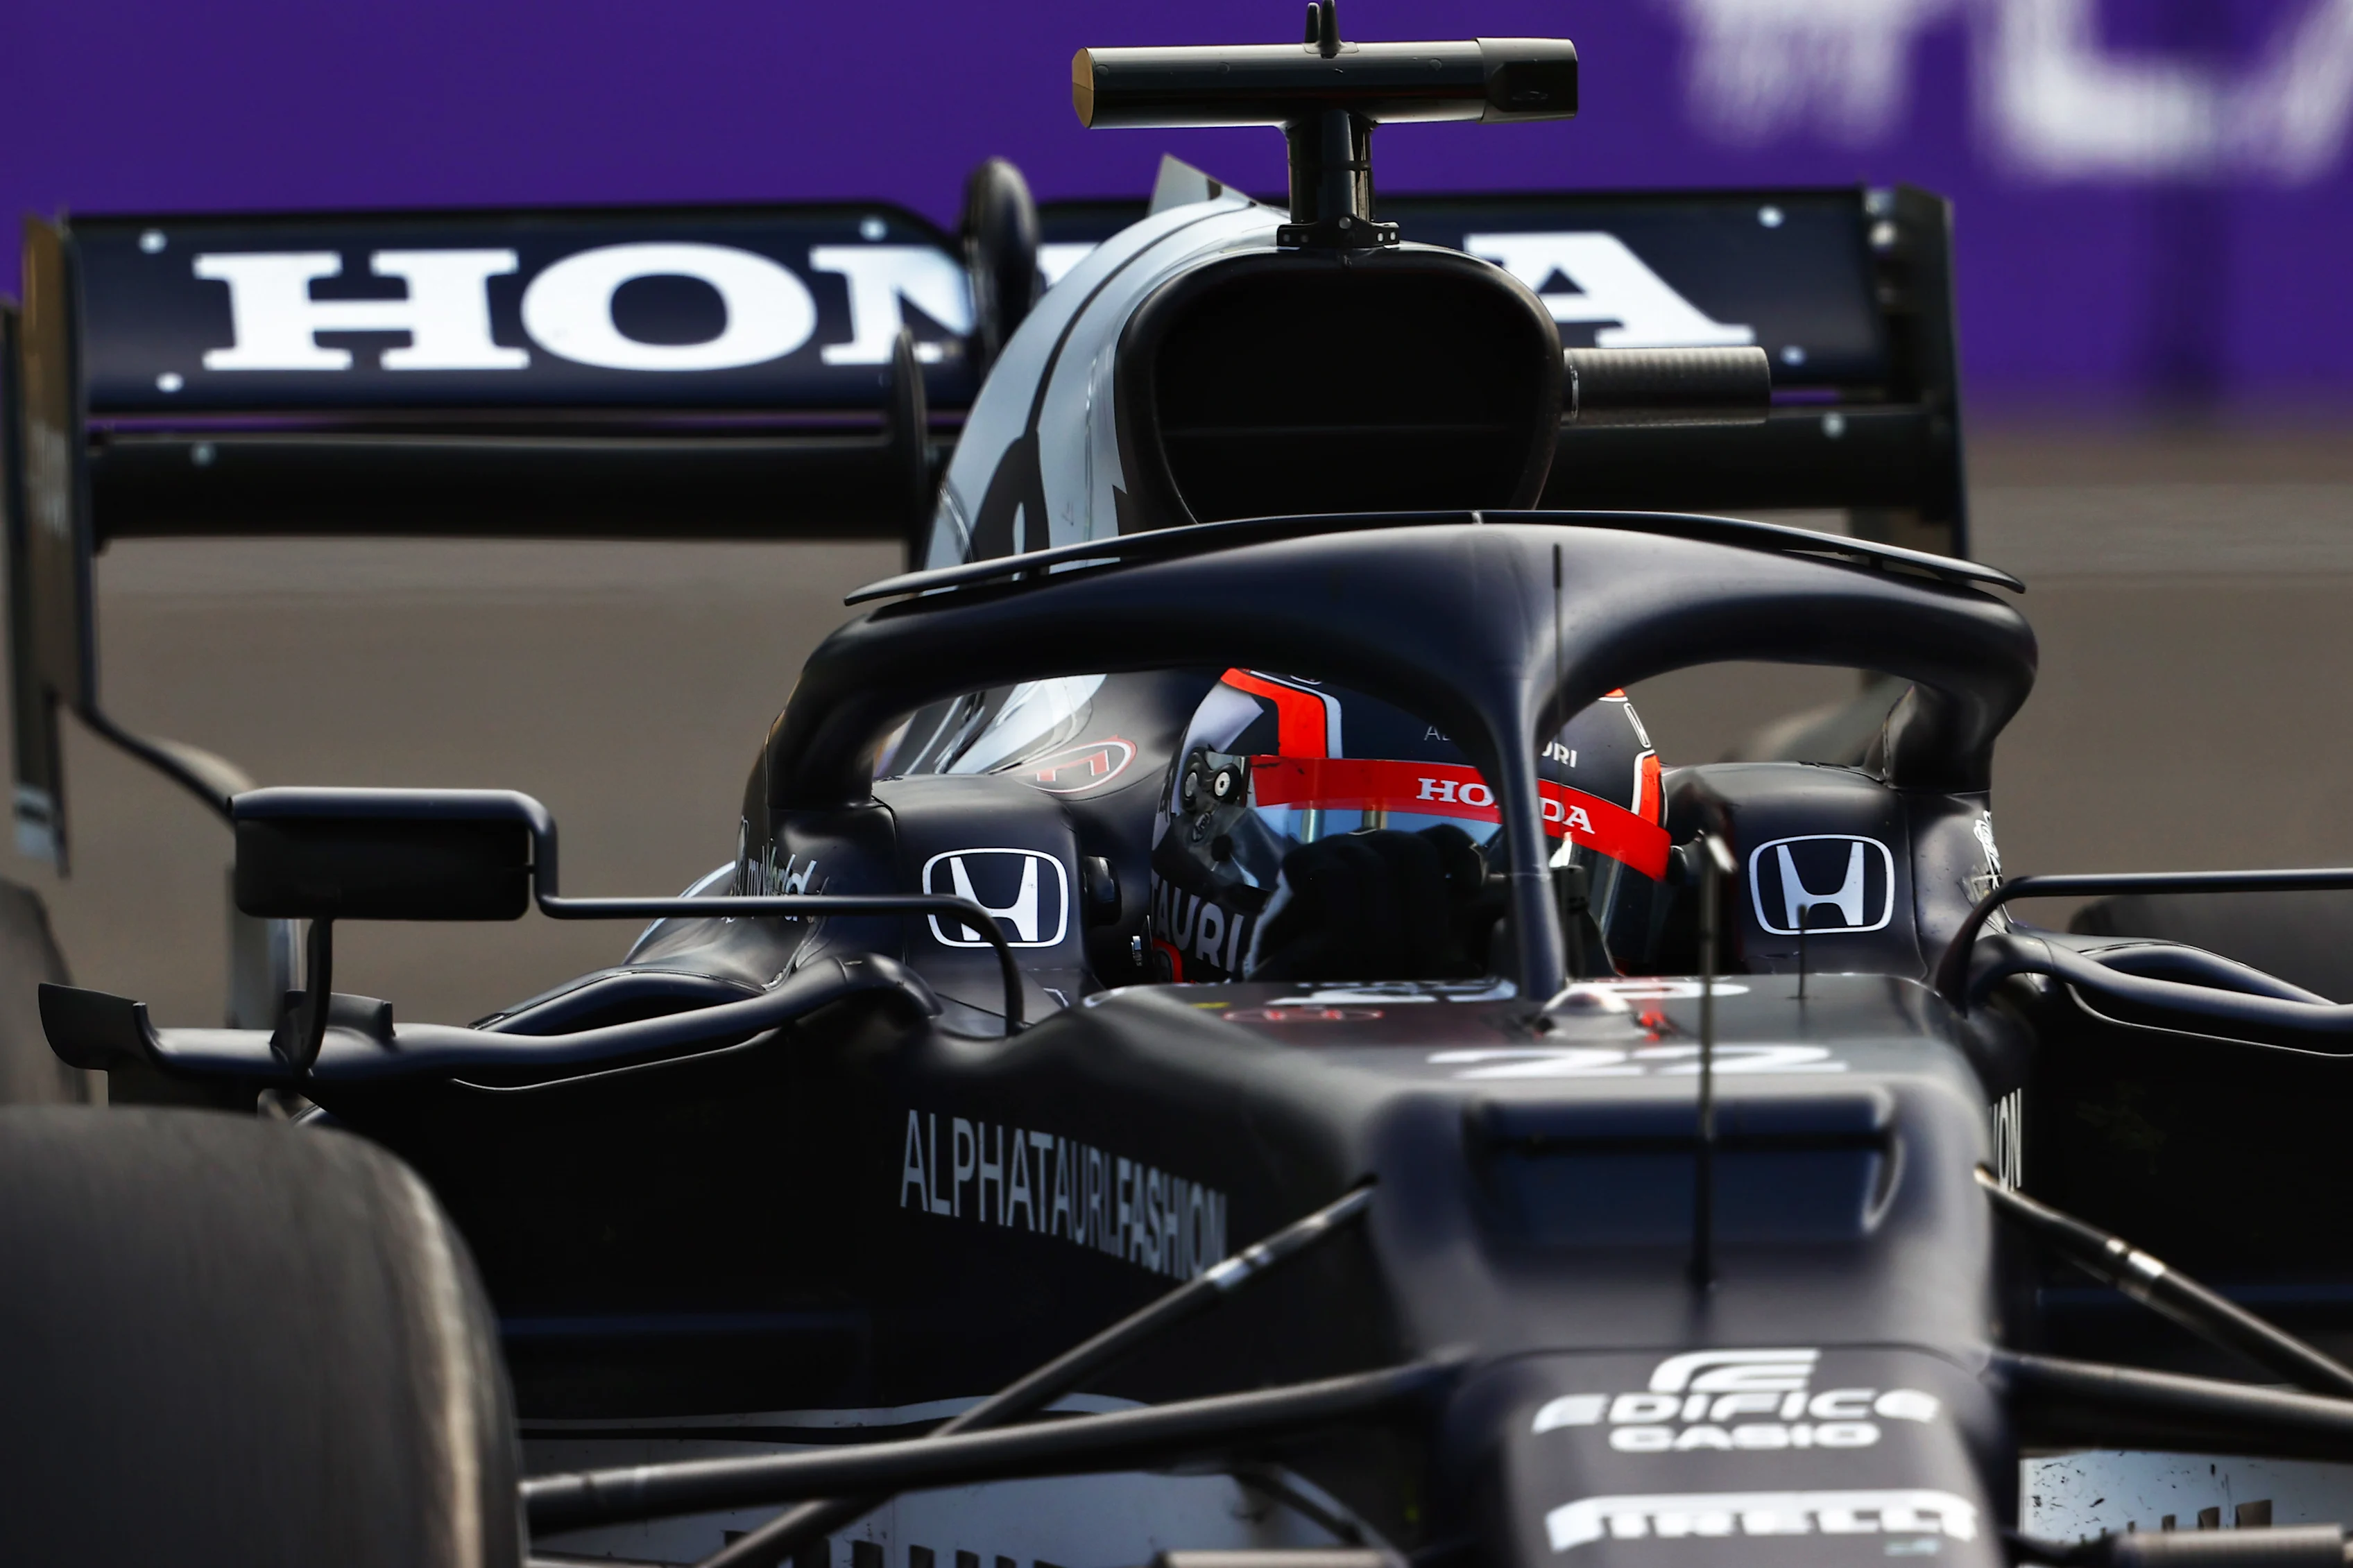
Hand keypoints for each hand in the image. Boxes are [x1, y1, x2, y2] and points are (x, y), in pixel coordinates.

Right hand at [1247, 825, 1499, 981]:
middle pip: (1412, 851)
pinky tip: (1348, 949)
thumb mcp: (1403, 957)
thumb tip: (1474, 957)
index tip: (1472, 888)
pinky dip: (1349, 921)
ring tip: (1381, 968)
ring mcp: (1335, 849)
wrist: (1280, 982)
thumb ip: (1437, 948)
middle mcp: (1371, 846)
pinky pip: (1336, 880)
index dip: (1462, 854)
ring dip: (1384, 929)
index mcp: (1401, 862)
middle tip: (1423, 960)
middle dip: (1424, 909)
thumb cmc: (1348, 971)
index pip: (1441, 837)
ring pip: (1376, 869)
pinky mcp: (1299, 863)